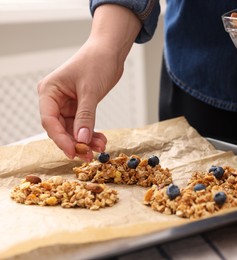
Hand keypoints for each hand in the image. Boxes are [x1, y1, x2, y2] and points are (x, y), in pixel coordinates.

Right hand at [38, 40, 119, 160]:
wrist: (110, 51)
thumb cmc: (96, 62)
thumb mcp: (90, 90)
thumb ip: (85, 116)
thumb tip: (81, 140)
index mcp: (49, 91)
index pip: (49, 121)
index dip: (61, 139)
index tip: (73, 152)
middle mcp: (55, 99)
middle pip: (60, 128)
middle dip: (75, 143)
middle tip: (88, 155)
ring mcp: (67, 104)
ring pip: (73, 129)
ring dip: (85, 140)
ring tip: (100, 148)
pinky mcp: (80, 106)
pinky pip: (83, 125)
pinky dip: (91, 133)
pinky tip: (100, 140)